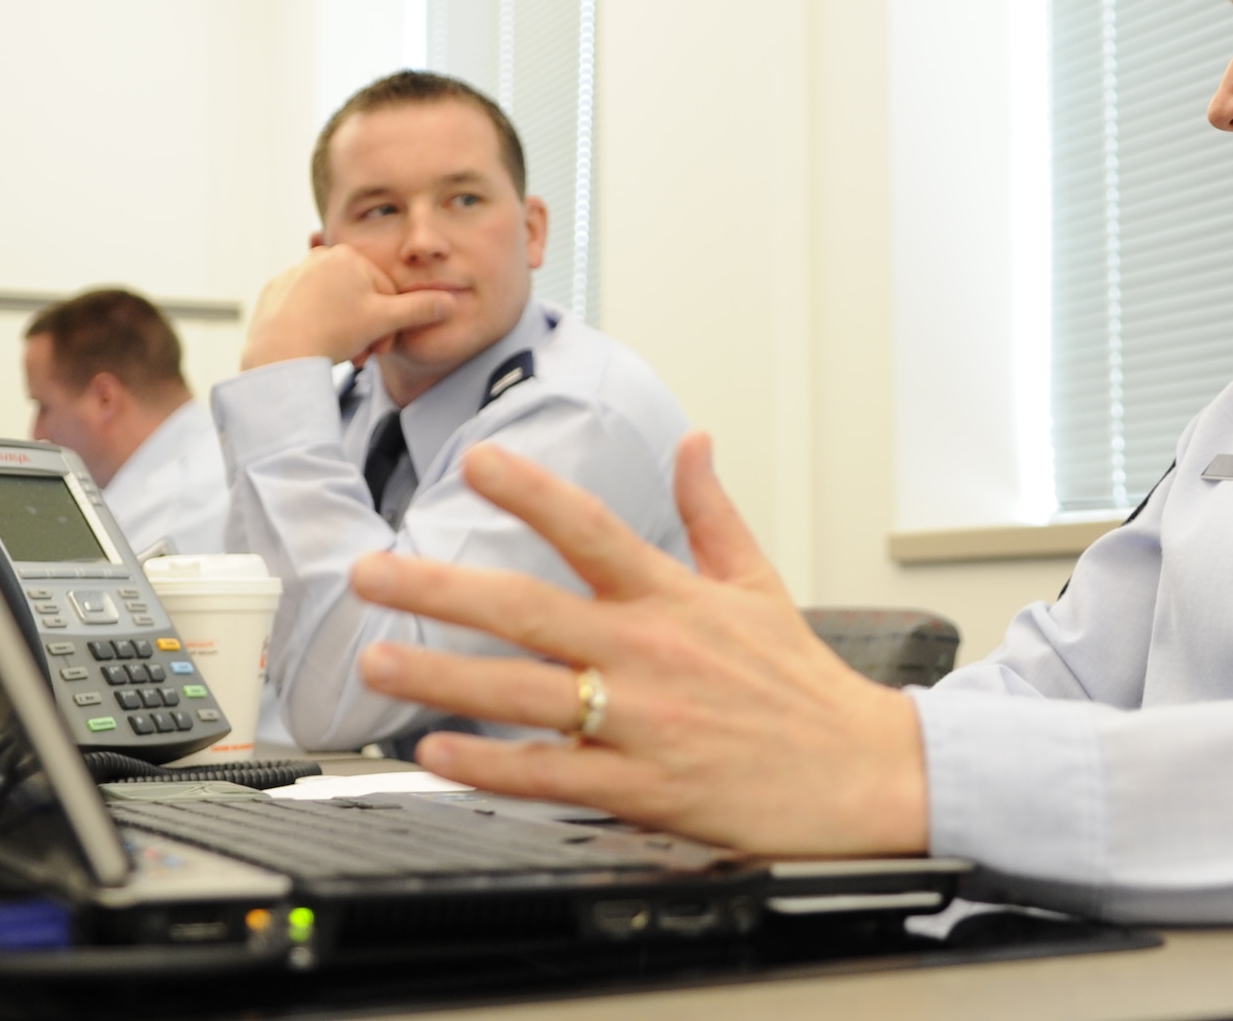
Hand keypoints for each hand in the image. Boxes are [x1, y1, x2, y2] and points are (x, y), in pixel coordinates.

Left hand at [240, 245, 454, 370]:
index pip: (385, 290)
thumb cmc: (333, 332)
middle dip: (367, 329)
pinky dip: (316, 326)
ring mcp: (294, 273)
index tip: (383, 348)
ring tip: (341, 353)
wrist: (280, 353)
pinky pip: (307, 309)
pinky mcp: (275, 292)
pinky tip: (315, 344)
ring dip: (345, 330)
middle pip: (359, 297)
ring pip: (334, 303)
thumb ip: (421, 309)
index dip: (391, 323)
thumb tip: (451, 302)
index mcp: (349, 256)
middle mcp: (319, 257)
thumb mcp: (386, 321)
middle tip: (364, 356)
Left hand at [351, 434, 930, 855]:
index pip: (592, 529)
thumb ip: (713, 513)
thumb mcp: (761, 584)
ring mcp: (642, 723)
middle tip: (373, 574)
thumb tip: (696, 443)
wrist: (859, 773)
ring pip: (524, 695)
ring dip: (443, 678)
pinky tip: (441, 753)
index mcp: (675, 598)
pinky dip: (493, 766)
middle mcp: (650, 653)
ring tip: (378, 664)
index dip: (534, 492)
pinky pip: (553, 775)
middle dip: (441, 590)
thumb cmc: (804, 686)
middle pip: (529, 612)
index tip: (479, 461)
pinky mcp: (643, 788)